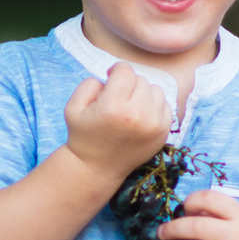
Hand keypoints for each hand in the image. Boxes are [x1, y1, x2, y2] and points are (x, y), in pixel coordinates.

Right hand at [60, 63, 171, 187]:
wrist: (97, 168)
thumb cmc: (83, 135)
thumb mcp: (73, 107)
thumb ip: (90, 84)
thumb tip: (112, 77)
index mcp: (113, 107)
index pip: (125, 70)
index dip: (115, 72)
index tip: (110, 80)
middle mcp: (137, 114)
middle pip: (139, 79)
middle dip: (127, 85)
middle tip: (117, 100)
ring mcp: (154, 124)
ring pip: (154, 89)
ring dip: (142, 94)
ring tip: (129, 108)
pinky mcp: (164, 132)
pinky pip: (165, 104)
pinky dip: (153, 106)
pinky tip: (140, 116)